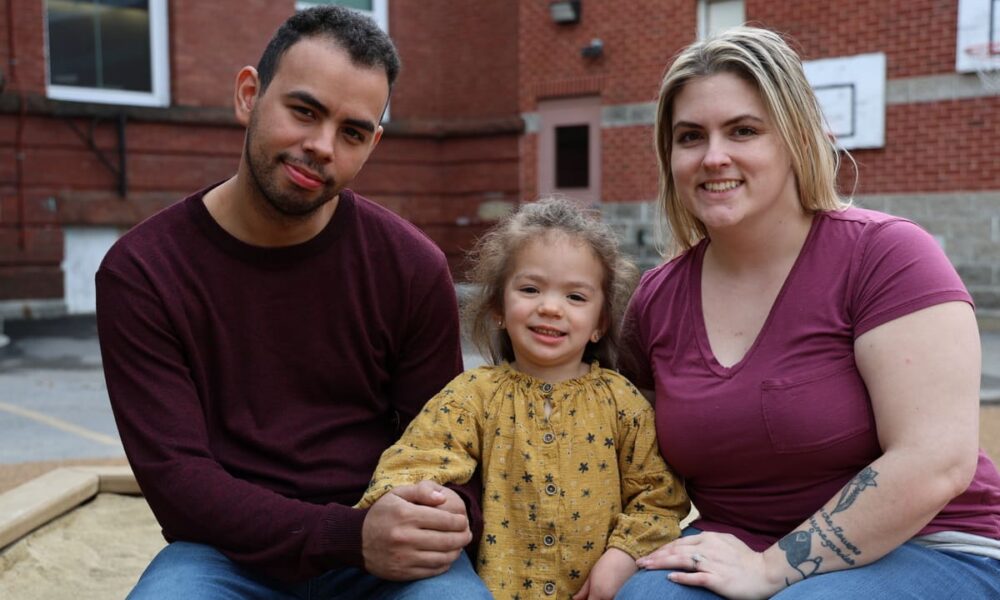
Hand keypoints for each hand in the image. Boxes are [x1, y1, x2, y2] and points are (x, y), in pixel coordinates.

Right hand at [362, 481, 472, 580]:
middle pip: (447, 540)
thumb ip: (421, 491)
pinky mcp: (403, 572)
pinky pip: (432, 571)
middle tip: (468, 534)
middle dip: (463, 537)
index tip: (463, 520)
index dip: (460, 521)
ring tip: (459, 546)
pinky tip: (446, 557)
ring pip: (442, 558)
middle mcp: (406, 538)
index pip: (445, 520)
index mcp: (406, 516)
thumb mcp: (397, 494)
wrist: (356, 540)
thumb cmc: (381, 514)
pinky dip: (444, 565)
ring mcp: (404, 557)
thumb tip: (443, 498)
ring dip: (456, 552)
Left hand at [572, 547, 636, 599]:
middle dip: (593, 599)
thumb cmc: (606, 564)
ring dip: (600, 598)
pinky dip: (608, 597)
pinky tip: (606, 592)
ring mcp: (617, 598)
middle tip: (590, 595)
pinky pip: (614, 599)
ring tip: (599, 591)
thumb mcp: (591, 576)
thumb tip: (575, 599)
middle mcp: (608, 599)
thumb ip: (583, 590)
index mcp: (598, 594)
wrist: (625, 557)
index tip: (583, 598)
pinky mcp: (624, 596)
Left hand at [635, 532, 779, 599]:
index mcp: (709, 538)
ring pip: (681, 562)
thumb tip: (692, 539)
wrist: (767, 572)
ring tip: (646, 567)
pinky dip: (681, 577)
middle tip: (639, 562)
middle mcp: (708, 548)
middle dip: (655, 556)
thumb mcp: (725, 540)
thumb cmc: (745, 559)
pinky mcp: (718, 579)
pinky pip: (696, 577)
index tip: (649, 554)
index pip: (679, 542)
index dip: (662, 548)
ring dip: (661, 564)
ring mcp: (712, 564)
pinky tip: (669, 578)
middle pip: (675, 551)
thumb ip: (707, 539)